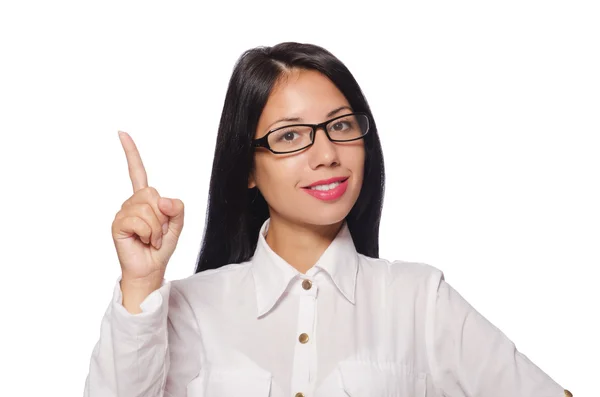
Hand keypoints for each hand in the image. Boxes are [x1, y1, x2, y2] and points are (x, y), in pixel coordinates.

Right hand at [111, 131, 184, 286]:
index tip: (121, 133)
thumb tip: (161, 200)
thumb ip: (176, 208)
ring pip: (147, 208)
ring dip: (156, 227)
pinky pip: (139, 220)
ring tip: (151, 239)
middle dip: (162, 215)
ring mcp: (123, 212)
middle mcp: (131, 203)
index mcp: (145, 199)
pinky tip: (144, 241)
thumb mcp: (177, 224)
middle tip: (159, 232)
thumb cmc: (161, 247)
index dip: (131, 153)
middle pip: (151, 193)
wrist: (151, 268)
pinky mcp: (118, 224)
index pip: (137, 172)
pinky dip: (148, 233)